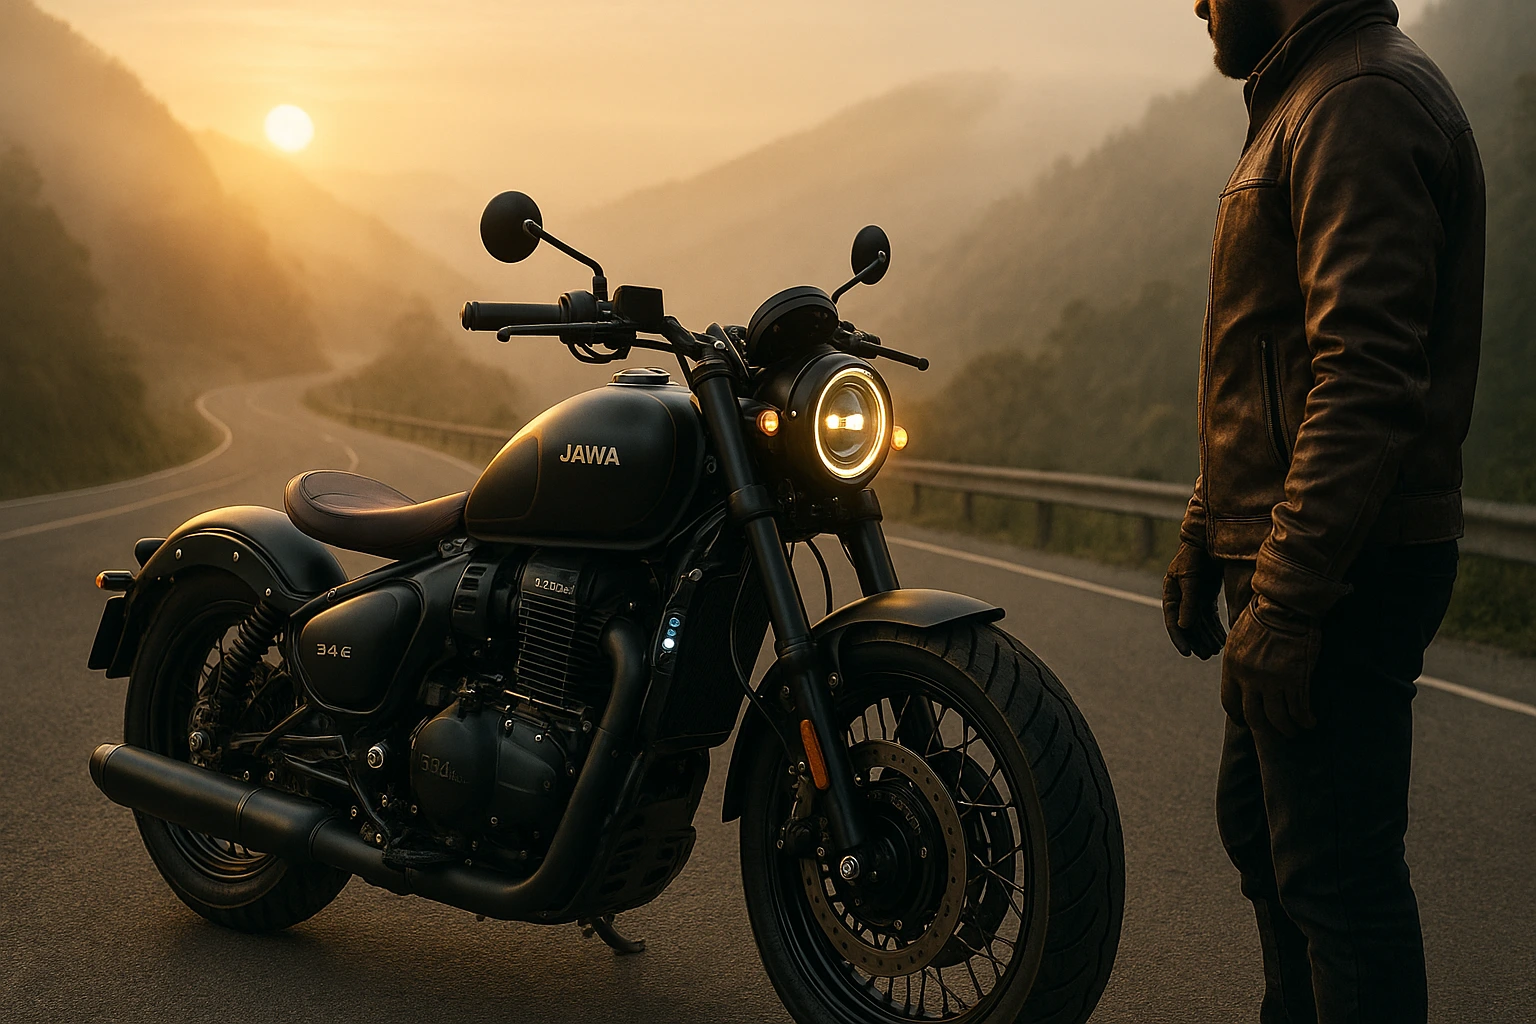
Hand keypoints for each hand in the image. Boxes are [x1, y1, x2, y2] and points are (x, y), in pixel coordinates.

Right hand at [1163, 542, 1226, 658]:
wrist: (1208, 540)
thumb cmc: (1195, 556)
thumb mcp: (1190, 578)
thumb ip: (1188, 602)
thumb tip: (1184, 626)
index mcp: (1171, 593)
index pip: (1172, 621)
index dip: (1179, 638)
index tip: (1187, 653)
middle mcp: (1181, 598)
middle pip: (1187, 625)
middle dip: (1196, 641)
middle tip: (1206, 655)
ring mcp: (1194, 598)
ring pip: (1200, 624)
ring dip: (1206, 637)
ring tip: (1216, 650)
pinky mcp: (1206, 597)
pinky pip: (1210, 618)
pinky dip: (1215, 628)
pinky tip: (1222, 639)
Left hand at [1221, 597, 1321, 737]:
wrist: (1285, 605)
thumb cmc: (1262, 616)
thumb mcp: (1238, 638)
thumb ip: (1238, 661)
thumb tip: (1240, 677)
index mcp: (1232, 667)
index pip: (1230, 702)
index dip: (1238, 715)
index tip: (1244, 720)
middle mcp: (1249, 678)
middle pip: (1253, 716)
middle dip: (1263, 728)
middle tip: (1273, 732)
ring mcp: (1272, 680)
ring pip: (1277, 718)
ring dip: (1286, 729)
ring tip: (1293, 731)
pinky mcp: (1295, 679)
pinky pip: (1299, 709)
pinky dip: (1305, 719)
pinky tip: (1310, 722)